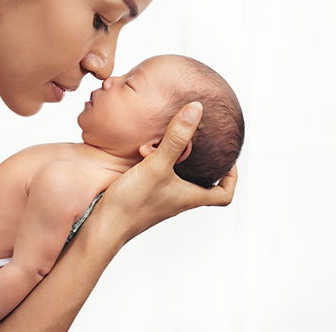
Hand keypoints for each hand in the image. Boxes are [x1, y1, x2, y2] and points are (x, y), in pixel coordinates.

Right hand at [95, 102, 237, 243]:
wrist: (102, 226)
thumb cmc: (133, 202)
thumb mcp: (157, 165)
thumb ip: (176, 138)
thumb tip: (196, 109)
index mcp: (189, 197)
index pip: (224, 195)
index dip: (232, 178)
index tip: (229, 161)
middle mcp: (177, 200)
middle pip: (202, 186)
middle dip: (205, 165)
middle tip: (202, 144)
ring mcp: (159, 200)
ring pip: (179, 181)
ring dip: (179, 162)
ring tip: (173, 141)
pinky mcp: (143, 197)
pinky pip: (158, 179)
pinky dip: (158, 164)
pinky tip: (146, 151)